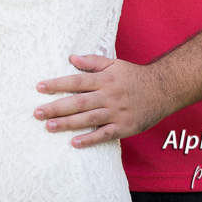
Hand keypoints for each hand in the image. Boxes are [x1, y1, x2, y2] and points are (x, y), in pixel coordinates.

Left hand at [33, 55, 174, 148]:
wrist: (163, 90)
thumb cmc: (135, 76)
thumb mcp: (115, 64)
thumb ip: (92, 62)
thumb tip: (71, 58)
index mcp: (105, 79)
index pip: (76, 81)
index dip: (57, 84)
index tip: (39, 87)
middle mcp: (109, 96)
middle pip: (79, 102)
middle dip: (56, 107)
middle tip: (37, 112)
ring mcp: (117, 112)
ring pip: (88, 119)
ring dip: (68, 124)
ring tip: (49, 126)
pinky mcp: (124, 127)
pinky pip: (105, 134)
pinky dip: (90, 139)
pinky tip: (74, 143)